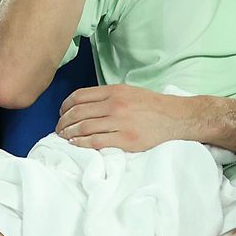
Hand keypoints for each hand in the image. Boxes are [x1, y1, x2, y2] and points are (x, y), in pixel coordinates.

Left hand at [55, 84, 202, 151]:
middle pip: (78, 113)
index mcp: (115, 91)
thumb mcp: (130, 92)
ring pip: (84, 128)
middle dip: (63, 122)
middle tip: (59, 129)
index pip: (79, 96)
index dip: (65, 106)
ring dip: (69, 134)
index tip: (61, 113)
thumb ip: (109, 96)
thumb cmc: (154, 105)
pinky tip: (76, 145)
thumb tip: (85, 106)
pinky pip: (95, 142)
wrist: (177, 118)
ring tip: (64, 138)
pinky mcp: (126, 140)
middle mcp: (115, 105)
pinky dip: (81, 143)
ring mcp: (120, 123)